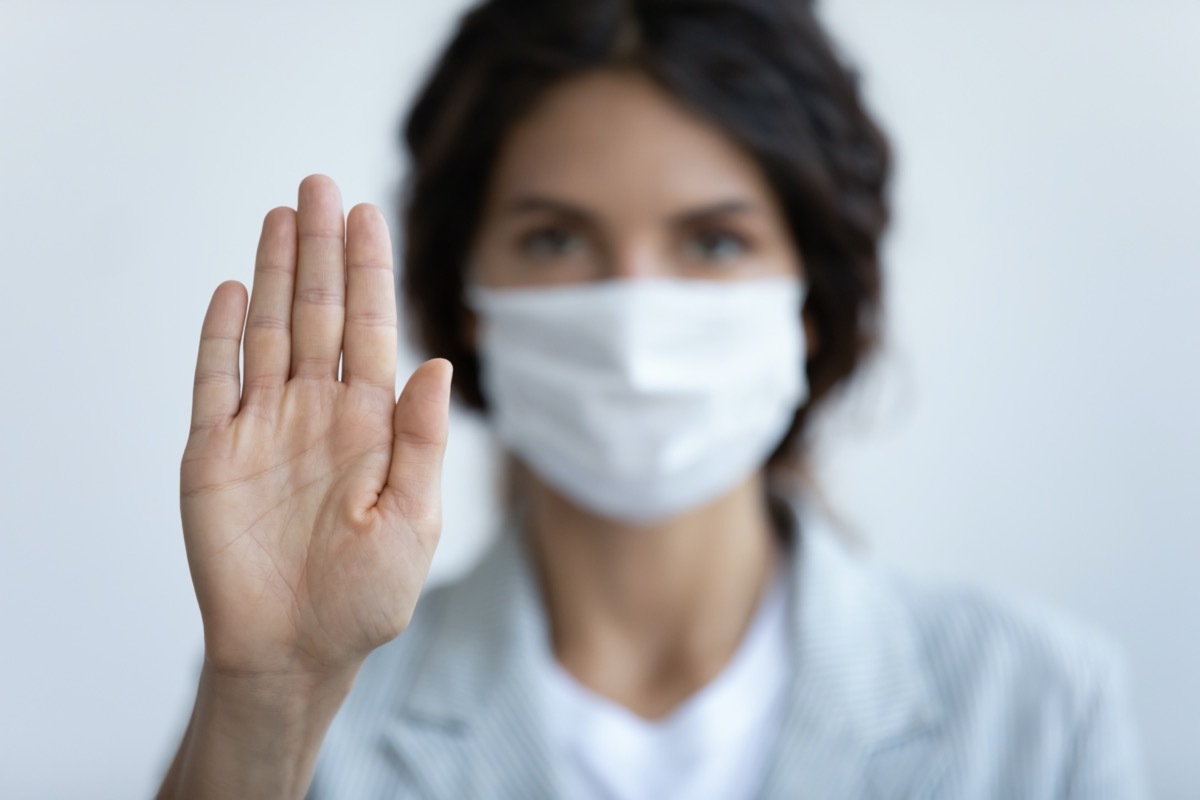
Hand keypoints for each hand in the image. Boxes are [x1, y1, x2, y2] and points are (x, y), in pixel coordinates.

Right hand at [179, 175, 450, 680]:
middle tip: (319, 185)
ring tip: (281, 214)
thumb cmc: (365, 597)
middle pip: (317, 313)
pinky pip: (214, 381)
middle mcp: (317, 412)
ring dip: (271, 273)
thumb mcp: (413, 520)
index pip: (370, 329)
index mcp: (370, 424)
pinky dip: (219, 336)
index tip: (367, 214)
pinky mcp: (213, 452)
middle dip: (319, 250)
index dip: (367, 271)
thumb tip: (436, 363)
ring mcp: (264, 426)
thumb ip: (422, 441)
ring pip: (267, 331)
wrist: (295, 651)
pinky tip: (230, 290)